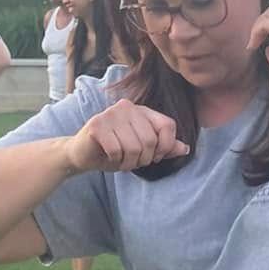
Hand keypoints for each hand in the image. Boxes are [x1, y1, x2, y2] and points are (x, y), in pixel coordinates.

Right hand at [64, 99, 187, 174]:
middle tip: (132, 161)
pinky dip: (115, 160)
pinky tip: (109, 156)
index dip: (165, 146)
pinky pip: (117, 150)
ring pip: (134, 147)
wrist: (83, 154)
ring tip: (121, 159)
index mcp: (142, 110)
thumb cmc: (115, 151)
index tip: (155, 156)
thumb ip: (164, 148)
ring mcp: (111, 113)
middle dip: (144, 159)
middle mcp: (127, 107)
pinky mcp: (97, 125)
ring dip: (128, 162)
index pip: (168, 125)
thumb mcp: (143, 151)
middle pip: (150, 140)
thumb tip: (185, 148)